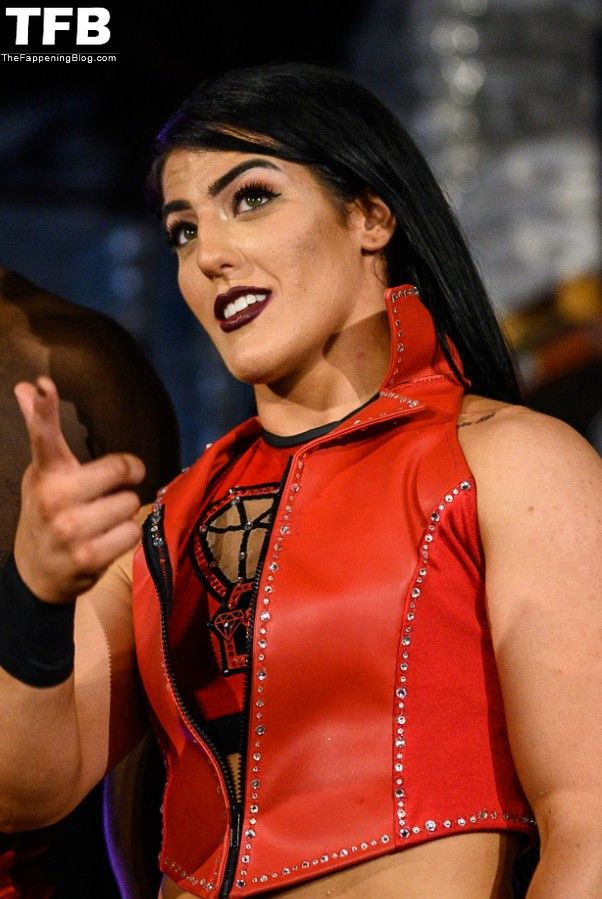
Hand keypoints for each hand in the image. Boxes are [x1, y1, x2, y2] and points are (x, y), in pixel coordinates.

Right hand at [13, 376, 144, 603]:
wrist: (37, 573)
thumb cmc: (47, 512)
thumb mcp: (43, 473)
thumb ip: (43, 432)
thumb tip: (26, 386)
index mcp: (45, 473)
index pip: (43, 436)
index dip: (43, 409)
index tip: (44, 386)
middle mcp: (54, 498)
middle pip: (121, 468)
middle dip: (126, 477)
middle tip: (112, 487)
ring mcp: (70, 529)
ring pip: (130, 502)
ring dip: (124, 511)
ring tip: (101, 521)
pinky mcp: (88, 556)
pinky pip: (132, 532)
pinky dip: (126, 536)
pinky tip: (106, 541)